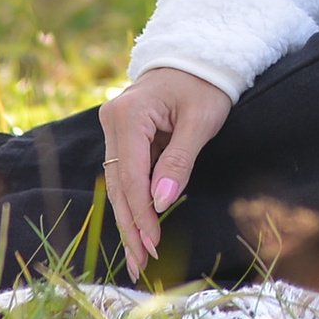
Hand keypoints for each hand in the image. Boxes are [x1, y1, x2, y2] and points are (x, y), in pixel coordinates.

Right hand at [98, 66, 231, 276]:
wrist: (200, 55)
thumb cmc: (206, 84)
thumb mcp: (201, 120)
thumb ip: (180, 161)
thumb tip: (161, 202)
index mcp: (129, 115)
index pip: (131, 176)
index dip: (141, 214)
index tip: (152, 244)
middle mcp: (113, 121)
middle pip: (118, 185)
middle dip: (131, 226)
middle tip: (140, 264)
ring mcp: (114, 128)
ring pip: (118, 183)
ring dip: (129, 219)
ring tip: (138, 256)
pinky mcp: (122, 134)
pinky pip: (125, 174)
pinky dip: (133, 201)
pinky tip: (139, 228)